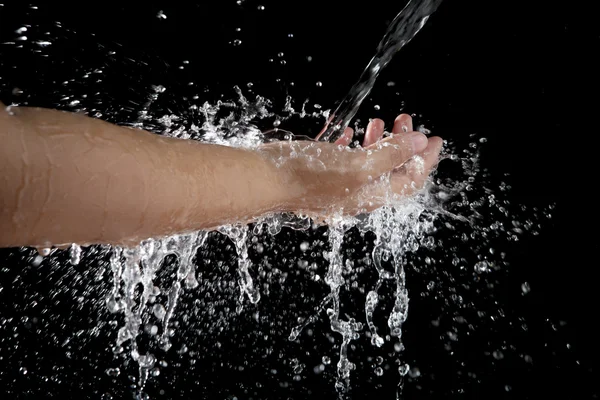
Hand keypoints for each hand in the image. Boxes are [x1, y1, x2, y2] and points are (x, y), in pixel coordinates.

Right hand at [259, 114, 442, 216]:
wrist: (262, 180)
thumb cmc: (306, 174)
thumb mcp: (357, 164)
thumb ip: (391, 154)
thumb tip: (420, 143)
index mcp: (368, 196)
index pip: (409, 180)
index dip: (425, 159)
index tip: (435, 138)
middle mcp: (354, 195)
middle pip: (390, 172)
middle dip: (402, 144)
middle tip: (404, 119)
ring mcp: (335, 187)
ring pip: (367, 165)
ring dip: (378, 142)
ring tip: (377, 122)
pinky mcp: (318, 177)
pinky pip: (342, 162)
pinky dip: (351, 146)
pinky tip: (347, 133)